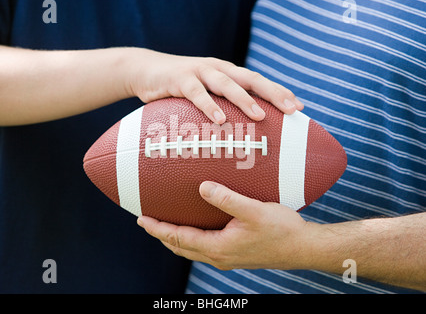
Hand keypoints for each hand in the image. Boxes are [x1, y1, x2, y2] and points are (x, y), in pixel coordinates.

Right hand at [128, 49, 303, 123]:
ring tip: (260, 117)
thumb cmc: (180, 87)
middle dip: (273, 93)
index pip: (258, 81)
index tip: (299, 108)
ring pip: (227, 84)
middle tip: (292, 110)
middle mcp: (218, 68)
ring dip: (244, 100)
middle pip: (251, 79)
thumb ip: (222, 103)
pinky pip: (197, 93)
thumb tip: (242, 129)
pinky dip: (209, 106)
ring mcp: (199, 71)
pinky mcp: (180, 79)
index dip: (279, 92)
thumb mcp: (205, 92)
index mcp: (227, 72)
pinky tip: (220, 119)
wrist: (145, 70)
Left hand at [137, 181, 311, 270]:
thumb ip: (227, 199)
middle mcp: (219, 256)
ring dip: (175, 239)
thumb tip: (202, 187)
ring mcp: (227, 258)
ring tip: (165, 226)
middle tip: (147, 222)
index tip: (142, 219)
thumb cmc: (281, 230)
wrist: (303, 248)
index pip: (179, 238)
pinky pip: (204, 249)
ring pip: (192, 250)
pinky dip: (191, 240)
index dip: (158, 229)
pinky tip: (196, 228)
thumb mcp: (254, 211)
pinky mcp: (235, 255)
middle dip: (162, 235)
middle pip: (181, 248)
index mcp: (219, 248)